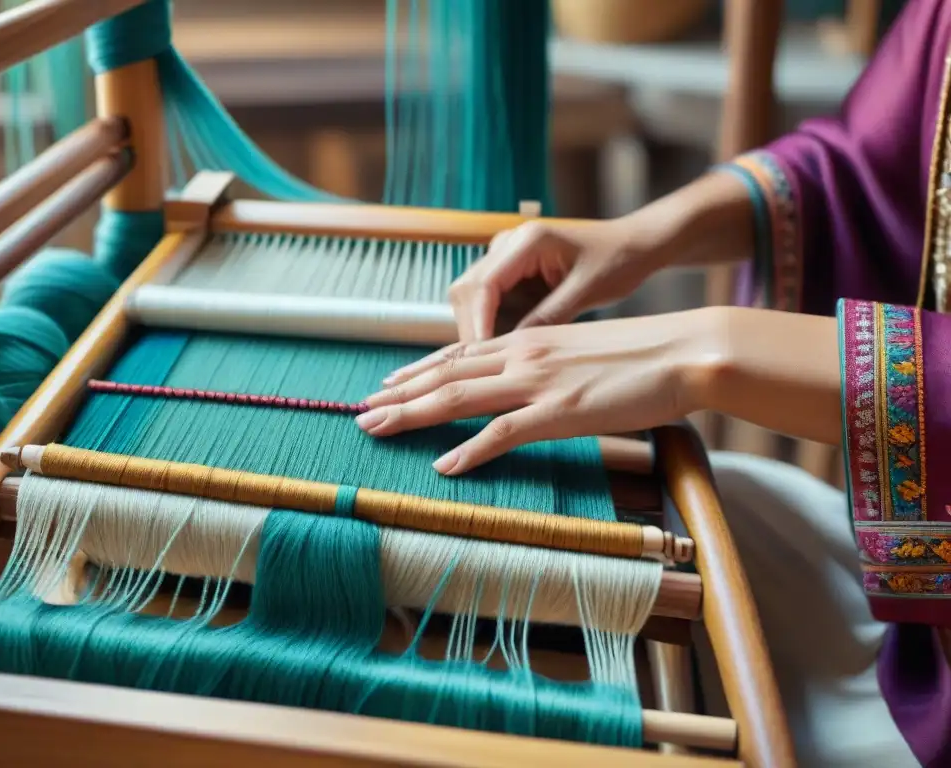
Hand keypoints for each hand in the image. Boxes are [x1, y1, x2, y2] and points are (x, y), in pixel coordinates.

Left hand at [357, 309, 718, 474]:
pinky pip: (503, 433)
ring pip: (459, 397)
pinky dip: (469, 451)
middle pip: (446, 374)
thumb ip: (551, 364)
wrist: (687, 350)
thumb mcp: (585, 350)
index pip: (461, 354)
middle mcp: (524, 355)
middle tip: (359, 412)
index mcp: (531, 340)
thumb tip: (534, 383)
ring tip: (376, 430)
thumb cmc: (645, 353)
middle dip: (398, 395)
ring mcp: (539, 383)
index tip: (388, 384)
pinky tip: (444, 465)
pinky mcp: (561, 412)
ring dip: (412, 416)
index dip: (420, 370)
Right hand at [448, 219, 655, 342]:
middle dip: (471, 328)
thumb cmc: (617, 261)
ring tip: (492, 361)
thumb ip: (548, 318)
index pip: (482, 285)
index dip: (477, 323)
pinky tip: (503, 349)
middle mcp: (509, 243)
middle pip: (466, 290)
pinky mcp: (511, 270)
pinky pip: (487, 300)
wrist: (633, 245)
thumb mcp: (585, 293)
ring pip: (470, 296)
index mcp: (528, 241)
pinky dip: (490, 324)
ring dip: (477, 327)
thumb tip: (512, 351)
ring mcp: (506, 255)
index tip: (481, 356)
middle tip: (483, 366)